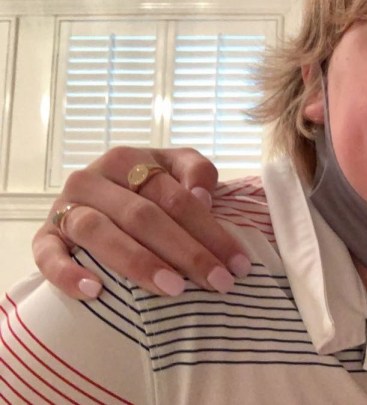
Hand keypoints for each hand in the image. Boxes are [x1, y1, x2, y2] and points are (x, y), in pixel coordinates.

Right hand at [35, 146, 250, 298]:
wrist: (95, 199)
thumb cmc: (147, 188)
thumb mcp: (176, 168)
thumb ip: (196, 171)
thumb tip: (202, 196)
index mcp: (128, 160)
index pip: (175, 197)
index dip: (211, 230)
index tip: (238, 264)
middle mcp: (92, 179)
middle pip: (143, 216)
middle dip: (187, 252)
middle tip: (218, 283)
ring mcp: (64, 208)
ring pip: (99, 233)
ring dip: (138, 262)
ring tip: (173, 289)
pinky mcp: (44, 237)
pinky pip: (48, 255)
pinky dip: (67, 273)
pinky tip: (95, 291)